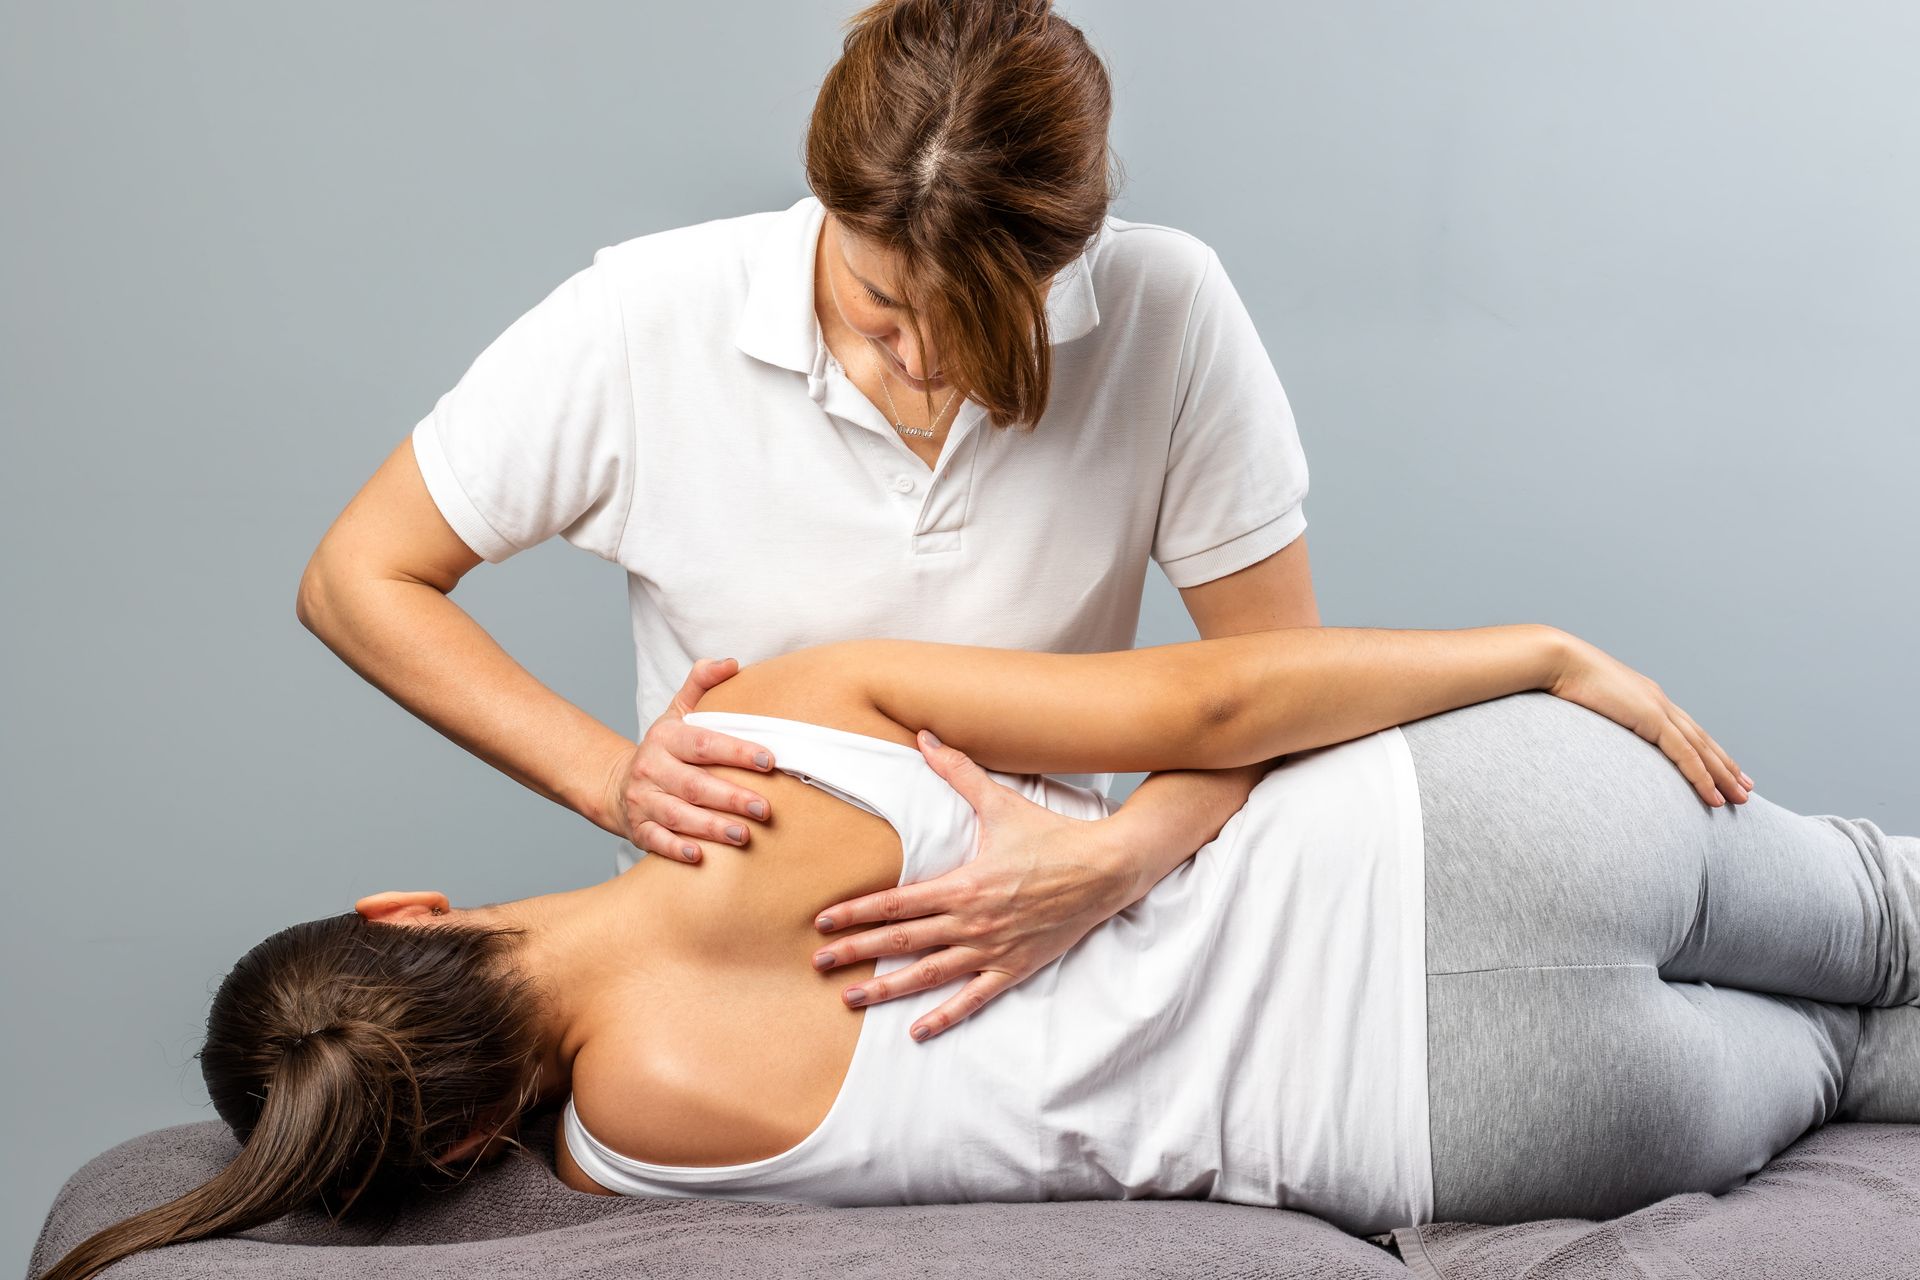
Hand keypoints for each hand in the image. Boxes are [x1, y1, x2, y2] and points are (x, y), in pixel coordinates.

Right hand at [600, 657, 776, 862]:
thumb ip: (702, 685)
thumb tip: (730, 663)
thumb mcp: (678, 712)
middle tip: (765, 809)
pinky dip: (676, 849)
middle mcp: (651, 768)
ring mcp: (642, 800)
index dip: (737, 751)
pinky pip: (656, 841)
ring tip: (745, 836)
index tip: (770, 761)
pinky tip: (700, 856)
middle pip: (694, 784)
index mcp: (666, 737)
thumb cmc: (665, 749)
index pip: (704, 743)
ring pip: (678, 815)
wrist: (618, 785)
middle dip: (730, 797)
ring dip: (712, 827)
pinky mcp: (638, 829)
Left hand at [809, 730, 1133, 1042]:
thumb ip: (958, 772)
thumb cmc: (1051, 835)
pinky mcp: (1014, 968)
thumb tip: (926, 736)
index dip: (856, 913)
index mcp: (963, 884)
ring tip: (850, 998)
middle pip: (901, 941)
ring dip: (886, 988)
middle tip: (818, 963)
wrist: (1105, 869)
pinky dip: (944, 1016)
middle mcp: (972, 922)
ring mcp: (992, 950)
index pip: (896, 903)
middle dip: (856, 952)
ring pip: (928, 975)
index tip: (823, 922)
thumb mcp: (1001, 802)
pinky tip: (917, 1032)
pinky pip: (973, 999)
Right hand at [1545, 629, 1753, 806]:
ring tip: (1739, 798)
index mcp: (1644, 698)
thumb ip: (1593, 717)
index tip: (1720, 769)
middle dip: (1724, 765)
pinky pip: (1685, 754)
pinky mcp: (1652, 718)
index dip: (1705, 751)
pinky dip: (1702, 776)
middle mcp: (1659, 702)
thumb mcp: (1583, 703)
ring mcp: (1658, 709)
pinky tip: (1714, 796)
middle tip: (1744, 788)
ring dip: (1722, 775)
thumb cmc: (1559, 679)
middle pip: (1702, 740)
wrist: (1556, 660)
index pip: (1684, 729)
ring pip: (1702, 749)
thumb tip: (1583, 736)